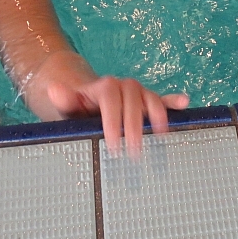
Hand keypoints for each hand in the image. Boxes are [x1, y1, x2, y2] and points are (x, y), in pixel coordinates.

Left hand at [46, 76, 189, 158]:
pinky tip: (184, 103)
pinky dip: (173, 101)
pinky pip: (163, 99)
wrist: (87, 101)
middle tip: (134, 152)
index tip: (113, 144)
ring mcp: (139, 93)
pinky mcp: (149, 101)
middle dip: (135, 126)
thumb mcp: (68, 107)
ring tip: (160, 135)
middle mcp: (124, 86)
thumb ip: (64, 99)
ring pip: (150, 99)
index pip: (111, 99)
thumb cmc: (78, 108)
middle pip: (133, 100)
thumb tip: (53, 88)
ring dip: (157, 116)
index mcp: (105, 87)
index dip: (113, 121)